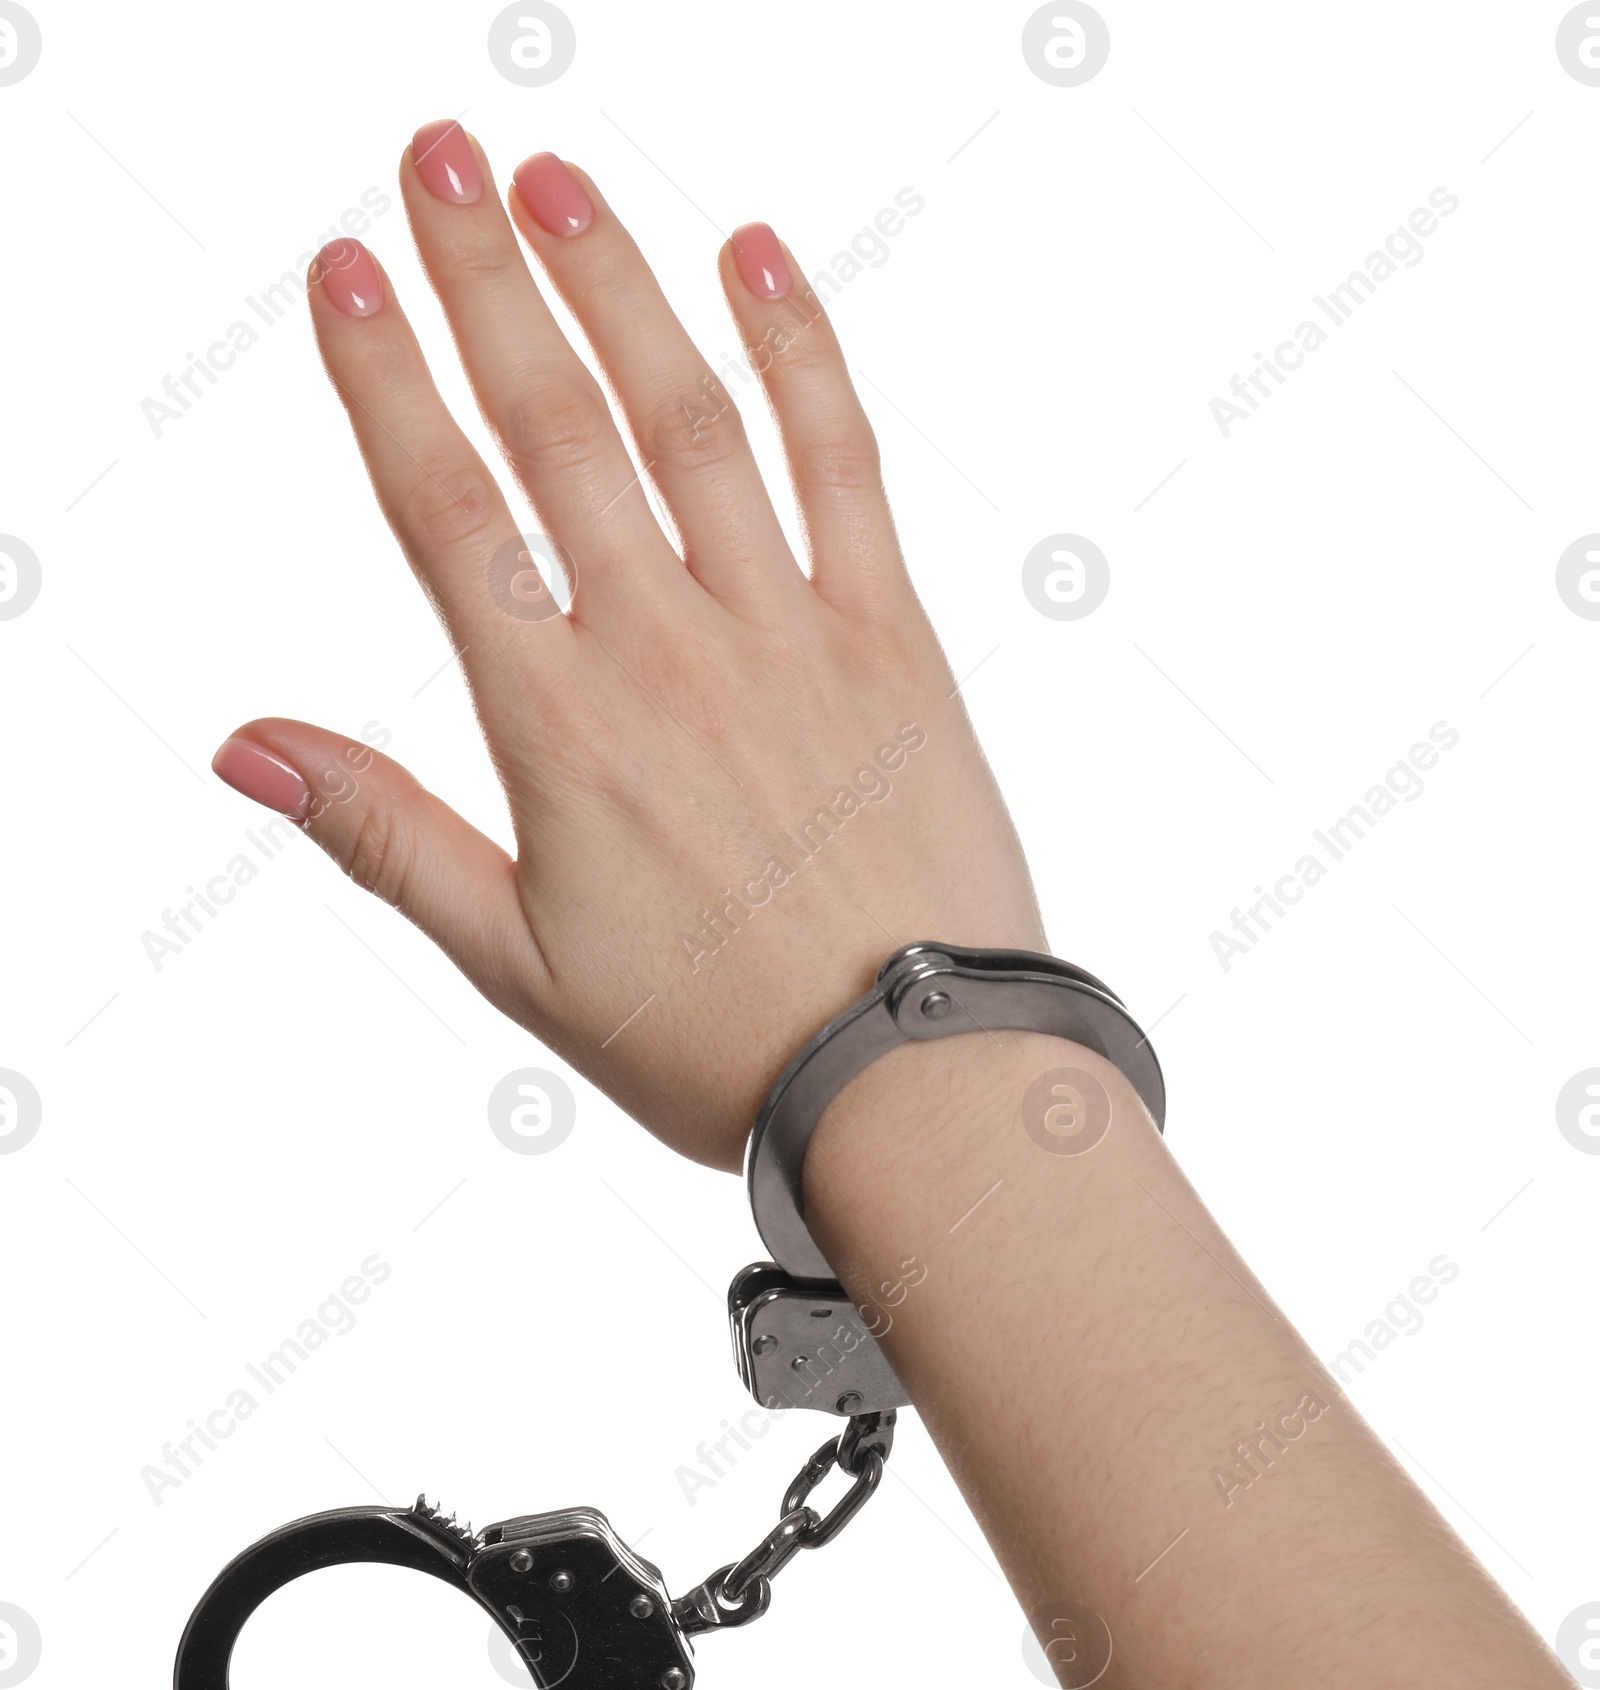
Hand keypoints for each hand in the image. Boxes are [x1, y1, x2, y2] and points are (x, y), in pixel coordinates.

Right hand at [212, 122, 1044, 1170]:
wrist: (912, 1076)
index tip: (348, 271)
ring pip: (691, 422)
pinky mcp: (892, 637)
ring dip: (621, 287)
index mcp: (562, 730)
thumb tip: (248, 746)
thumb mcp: (518, 962)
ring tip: (558, 181)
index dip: (390, 381)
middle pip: (558, 429)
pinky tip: (759, 261)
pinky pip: (844, 466)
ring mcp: (790, 631)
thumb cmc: (716, 1038)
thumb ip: (385, 836)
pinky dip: (803, 356)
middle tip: (435, 157)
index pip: (449, 515)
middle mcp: (669, 652)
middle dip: (487, 281)